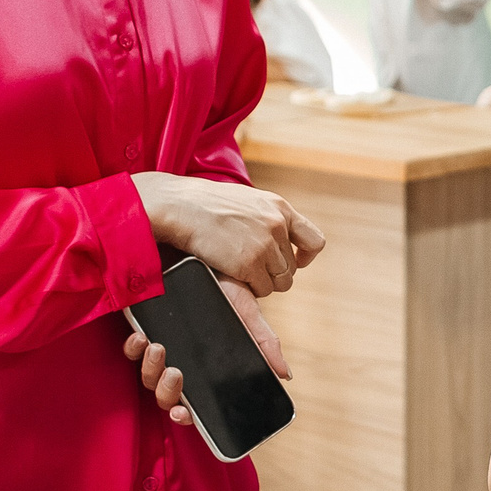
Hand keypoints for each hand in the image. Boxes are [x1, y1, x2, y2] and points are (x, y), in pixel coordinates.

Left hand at [122, 277, 291, 425]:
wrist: (199, 256)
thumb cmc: (223, 287)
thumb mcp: (247, 313)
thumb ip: (264, 343)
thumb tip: (284, 374)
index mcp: (202, 368)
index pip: (191, 403)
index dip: (185, 415)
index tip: (183, 414)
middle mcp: (177, 363)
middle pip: (165, 395)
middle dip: (167, 391)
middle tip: (176, 373)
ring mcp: (156, 350)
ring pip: (147, 376)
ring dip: (151, 368)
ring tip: (160, 348)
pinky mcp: (138, 331)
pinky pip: (129, 352)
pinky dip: (134, 348)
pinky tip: (143, 336)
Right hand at [134, 174, 325, 297]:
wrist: (177, 206)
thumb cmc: (203, 205)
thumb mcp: (246, 201)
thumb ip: (266, 217)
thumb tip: (279, 238)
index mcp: (279, 207)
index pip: (314, 240)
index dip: (306, 256)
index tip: (296, 263)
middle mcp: (277, 225)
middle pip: (291, 267)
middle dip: (273, 272)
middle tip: (248, 267)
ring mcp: (264, 245)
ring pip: (281, 281)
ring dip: (262, 281)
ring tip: (239, 269)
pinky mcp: (249, 263)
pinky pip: (263, 289)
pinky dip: (250, 287)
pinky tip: (233, 275)